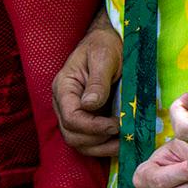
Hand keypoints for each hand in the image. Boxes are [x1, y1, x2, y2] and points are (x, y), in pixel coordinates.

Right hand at [51, 11, 122, 156]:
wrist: (109, 39)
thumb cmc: (105, 44)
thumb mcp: (104, 57)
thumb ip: (97, 81)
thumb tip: (90, 105)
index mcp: (64, 87)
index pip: (70, 117)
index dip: (92, 127)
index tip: (115, 125)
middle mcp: (64, 103)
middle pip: (71, 135)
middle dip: (97, 140)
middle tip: (122, 135)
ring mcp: (74, 112)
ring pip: (79, 142)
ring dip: (101, 148)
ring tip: (124, 143)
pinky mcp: (86, 118)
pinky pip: (89, 140)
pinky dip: (103, 146)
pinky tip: (120, 142)